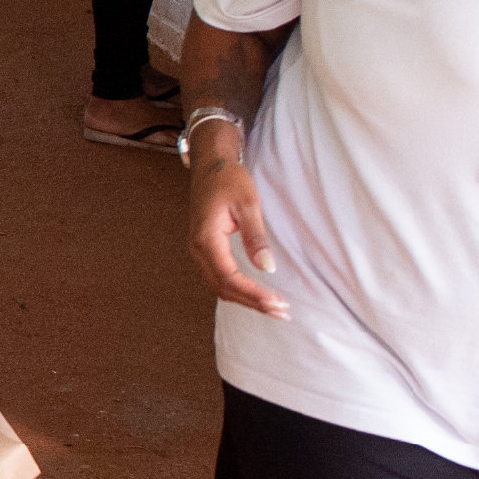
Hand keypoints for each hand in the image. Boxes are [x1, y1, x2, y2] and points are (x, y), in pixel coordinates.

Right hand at [188, 141, 286, 318]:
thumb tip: (267, 268)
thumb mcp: (248, 204)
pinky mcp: (204, 249)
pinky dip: (237, 290)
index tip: (277, 302)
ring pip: (219, 286)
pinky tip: (255, 294)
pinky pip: (218, 277)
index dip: (253, 294)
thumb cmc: (229, 180)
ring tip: (273, 307)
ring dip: (245, 300)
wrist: (210, 165)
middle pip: (223, 289)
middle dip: (252, 303)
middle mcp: (197, 249)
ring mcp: (198, 250)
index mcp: (206, 239)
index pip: (229, 277)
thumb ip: (256, 238)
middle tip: (281, 312)